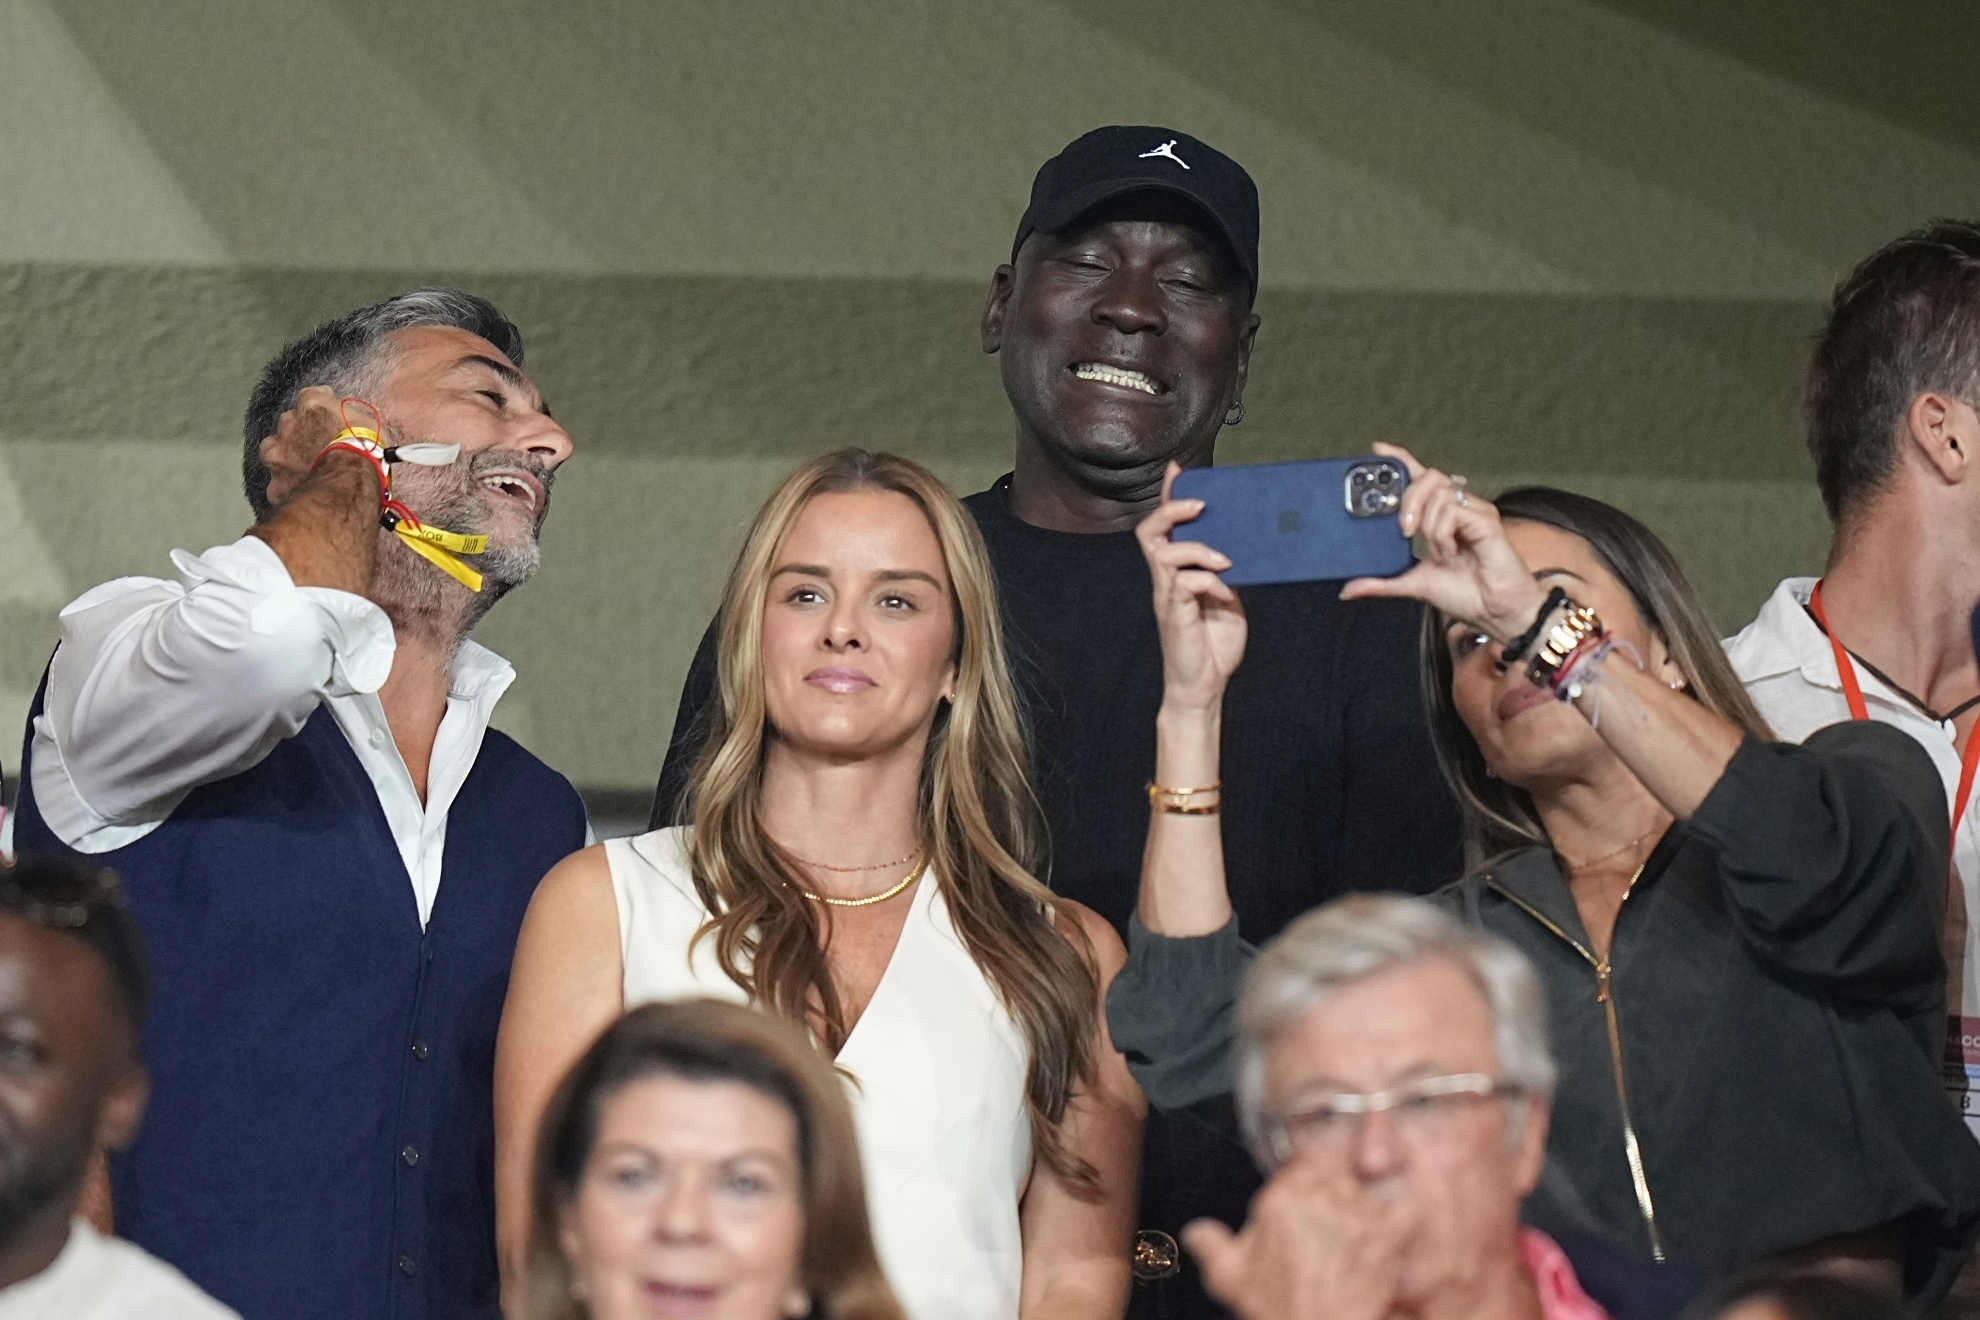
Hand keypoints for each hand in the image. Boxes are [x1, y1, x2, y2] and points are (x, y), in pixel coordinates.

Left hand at [259, 386, 375, 508]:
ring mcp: (278, 454)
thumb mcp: (369, 421)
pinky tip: (297, 490)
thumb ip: (350, 413)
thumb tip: (346, 413)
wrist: (350, 482)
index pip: (310, 396)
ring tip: (300, 466)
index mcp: (313, 405)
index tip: (329, 417)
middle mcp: (289, 424)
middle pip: (288, 421)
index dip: (318, 408)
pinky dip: (285, 487)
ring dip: (283, 453)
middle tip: (316, 443)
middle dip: (299, 430)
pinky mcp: (277, 484)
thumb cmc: (366, 449)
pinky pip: (277, 486)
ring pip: (272, 447)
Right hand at [1135, 463, 1248, 713]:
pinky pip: (1183, 585)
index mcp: (1177, 572)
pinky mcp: (1174, 615)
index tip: (1180, 470)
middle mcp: (1165, 580)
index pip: (1166, 526)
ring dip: (1195, 547)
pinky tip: (1226, 592)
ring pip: (1162, 553)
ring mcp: (1167, 596)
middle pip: (1150, 531)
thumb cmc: (1214, 644)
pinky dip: (1207, 581)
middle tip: (1200, 505)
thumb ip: (1231, 575)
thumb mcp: (1230, 600)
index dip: (1171, 496)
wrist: (1204, 686)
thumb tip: (1246, 549)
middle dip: (1172, 509)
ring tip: (1224, 557)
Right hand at [1183, 1160, 1413, 1319]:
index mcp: (1279, 1203)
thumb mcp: (1228, 1278)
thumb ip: (1211, 1245)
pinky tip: (1394, 1226)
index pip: (1297, 1170)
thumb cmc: (1277, 1311)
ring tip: (1351, 1236)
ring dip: (1359, 1208)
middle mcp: (1318, 1203)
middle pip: (1331, 1177)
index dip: (1301, 1186)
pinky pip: (1402, 1212)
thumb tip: (1197, 1233)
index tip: (1301, 1202)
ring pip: (1363, 1192)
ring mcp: (1354, 1219)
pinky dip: (1402, 1216)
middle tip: (1325, 1224)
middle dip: (1328, 1196)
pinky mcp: (1383, 1240)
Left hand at [1340, 444, 1549, 641]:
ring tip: (1439, 553)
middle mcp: (1457, 508)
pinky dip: (1443, 533)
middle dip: (1408, 499)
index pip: (1419, 477)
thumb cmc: (1467, 593)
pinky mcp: (1487, 519)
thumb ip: (1382, 582)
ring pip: (1438, 493)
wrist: (1495, 612)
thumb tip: (1349, 589)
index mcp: (1439, 517)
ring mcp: (1474, 511)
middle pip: (1427, 476)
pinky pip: (1453, 510)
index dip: (1400, 460)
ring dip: (1429, 526)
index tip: (1377, 451)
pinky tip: (1451, 552)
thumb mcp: (1413, 584)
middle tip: (1404, 531)